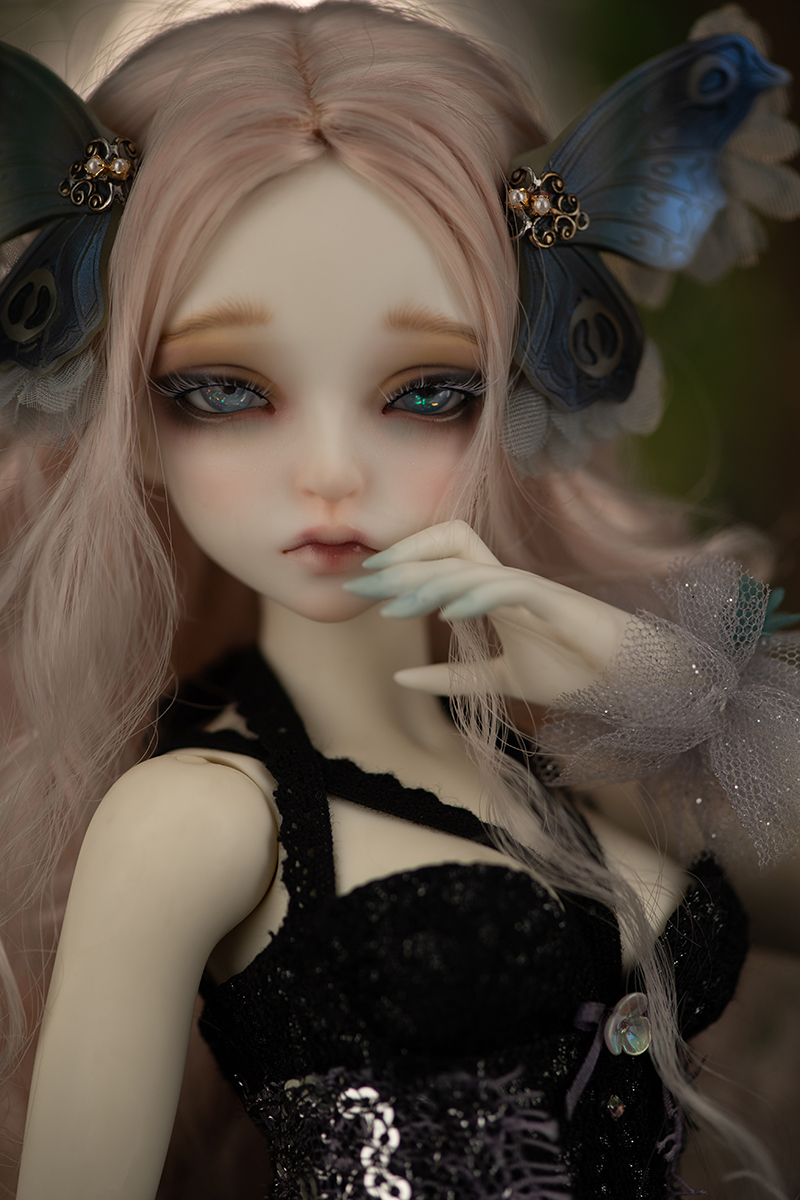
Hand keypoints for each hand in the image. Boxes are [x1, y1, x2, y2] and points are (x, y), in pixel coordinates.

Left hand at [343, 521, 632, 705]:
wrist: (636, 683)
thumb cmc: (575, 673)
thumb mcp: (499, 680)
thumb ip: (452, 678)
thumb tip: (399, 677)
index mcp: (495, 592)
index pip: (443, 557)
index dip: (404, 565)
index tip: (366, 588)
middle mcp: (509, 581)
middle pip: (448, 549)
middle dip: (401, 563)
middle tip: (359, 584)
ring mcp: (532, 590)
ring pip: (471, 568)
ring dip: (427, 584)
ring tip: (390, 606)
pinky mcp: (556, 604)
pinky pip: (509, 588)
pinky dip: (476, 596)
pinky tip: (447, 613)